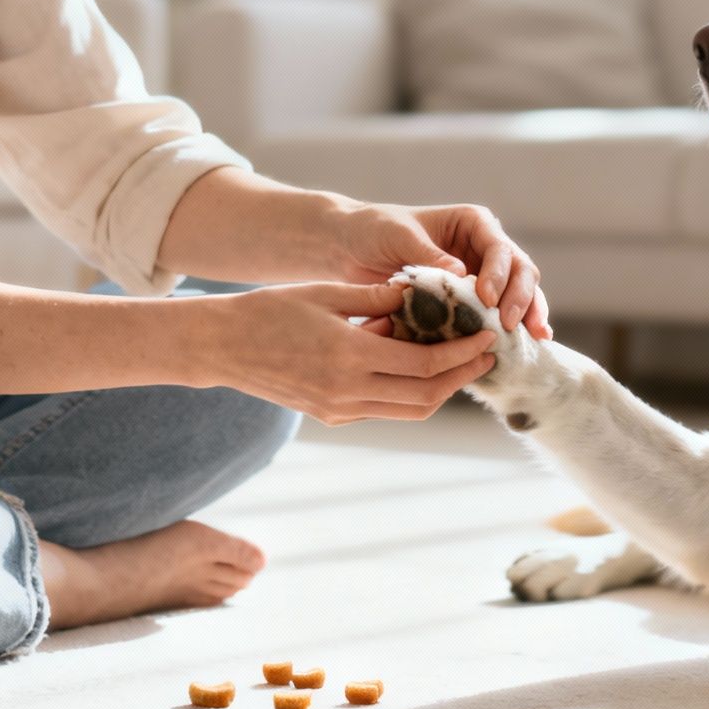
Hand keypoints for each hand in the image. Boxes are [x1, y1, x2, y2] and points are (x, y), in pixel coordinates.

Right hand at [190, 282, 496, 425]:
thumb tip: (422, 293)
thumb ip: (377, 296)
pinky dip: (409, 392)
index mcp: (349, 356)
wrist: (221, 346)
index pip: (424, 364)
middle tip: (486, 355)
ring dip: (440, 390)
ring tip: (460, 364)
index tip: (486, 337)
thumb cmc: (270, 309)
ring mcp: (339, 409)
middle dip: (462, 377)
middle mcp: (348, 391)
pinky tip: (418, 367)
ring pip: (409, 410)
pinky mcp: (332, 416)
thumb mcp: (326, 293)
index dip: (462, 354)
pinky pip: (384, 409)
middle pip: (425, 396)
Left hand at [332, 203, 551, 339]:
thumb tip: (460, 274)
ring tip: (533, 338)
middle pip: (520, 271)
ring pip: (520, 294)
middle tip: (510, 325)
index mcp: (473, 224)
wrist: (352, 247)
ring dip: (528, 315)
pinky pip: (500, 314)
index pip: (499, 249)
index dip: (499, 275)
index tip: (486, 299)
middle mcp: (484, 248)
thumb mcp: (399, 237)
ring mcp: (483, 276)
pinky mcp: (474, 302)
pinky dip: (515, 328)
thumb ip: (429, 255)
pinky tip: (526, 346)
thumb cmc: (376, 230)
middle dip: (521, 298)